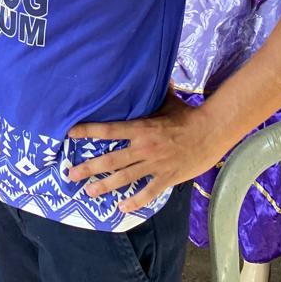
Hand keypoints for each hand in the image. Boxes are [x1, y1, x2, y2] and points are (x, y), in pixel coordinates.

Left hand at [66, 93, 225, 212]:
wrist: (211, 133)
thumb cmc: (188, 115)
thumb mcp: (167, 101)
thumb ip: (155, 92)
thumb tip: (152, 73)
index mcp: (140, 128)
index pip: (108, 130)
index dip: (87, 131)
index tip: (69, 134)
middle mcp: (143, 148)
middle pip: (110, 159)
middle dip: (89, 168)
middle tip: (70, 174)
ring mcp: (154, 165)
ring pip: (124, 178)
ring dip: (105, 186)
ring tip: (88, 192)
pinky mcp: (166, 178)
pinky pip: (148, 192)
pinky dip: (135, 201)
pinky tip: (123, 208)